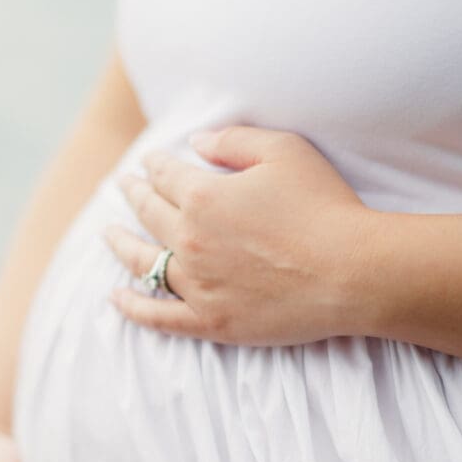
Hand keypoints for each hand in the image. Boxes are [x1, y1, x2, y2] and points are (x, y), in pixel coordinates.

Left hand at [103, 125, 372, 345]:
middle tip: (123, 187)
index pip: (166, 176)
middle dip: (133, 194)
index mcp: (203, 196)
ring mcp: (196, 284)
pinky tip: (116, 298)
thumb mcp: (284, 150)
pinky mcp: (210, 320)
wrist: (353, 272)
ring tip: (108, 235)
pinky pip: (158, 316)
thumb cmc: (324, 205)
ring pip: (143, 262)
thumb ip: (233, 141)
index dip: (154, 165)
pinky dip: (133, 307)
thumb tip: (194, 142)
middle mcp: (189, 240)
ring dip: (121, 245)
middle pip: (149, 213)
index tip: (147, 161)